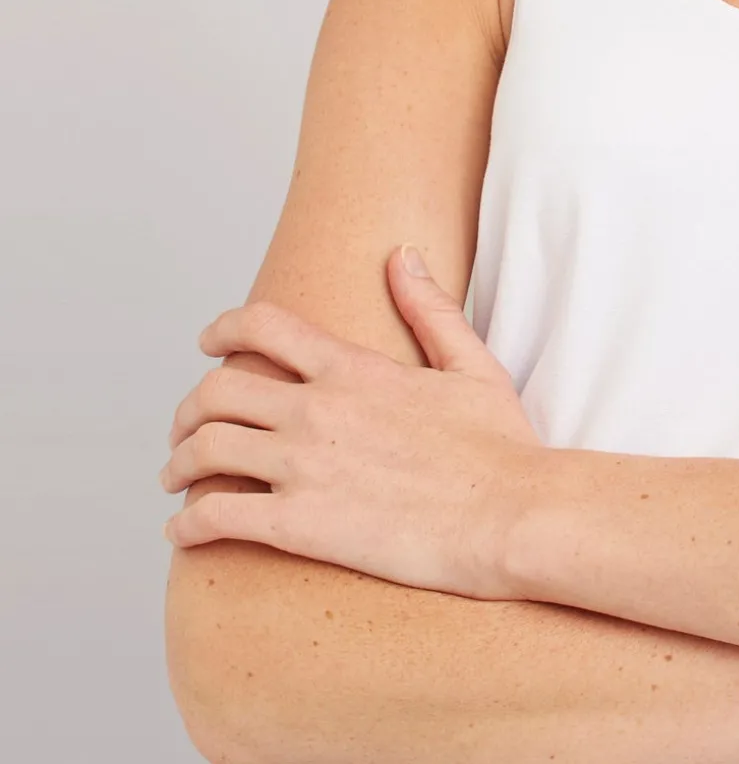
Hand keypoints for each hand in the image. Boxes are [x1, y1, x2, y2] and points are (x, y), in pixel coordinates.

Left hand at [159, 245, 542, 599]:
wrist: (511, 514)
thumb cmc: (501, 446)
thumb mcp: (471, 363)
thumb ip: (430, 308)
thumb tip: (403, 256)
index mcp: (354, 369)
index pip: (263, 326)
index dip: (223, 328)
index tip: (209, 342)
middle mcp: (317, 410)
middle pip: (217, 391)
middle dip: (190, 407)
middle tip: (188, 426)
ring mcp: (304, 467)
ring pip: (204, 451)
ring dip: (177, 463)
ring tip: (176, 478)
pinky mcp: (299, 526)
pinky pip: (215, 519)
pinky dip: (186, 526)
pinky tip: (183, 533)